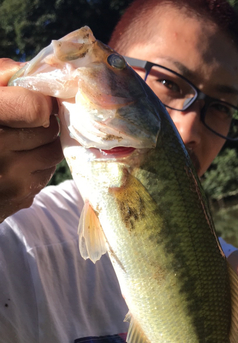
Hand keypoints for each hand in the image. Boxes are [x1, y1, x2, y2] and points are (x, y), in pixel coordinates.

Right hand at [0, 58, 63, 221]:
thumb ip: (0, 78)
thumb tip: (29, 70)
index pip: (36, 108)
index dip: (42, 102)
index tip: (39, 102)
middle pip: (49, 131)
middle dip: (44, 124)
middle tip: (30, 123)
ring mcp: (10, 179)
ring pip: (52, 153)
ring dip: (44, 145)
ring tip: (23, 142)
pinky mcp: (20, 197)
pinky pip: (46, 175)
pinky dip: (38, 167)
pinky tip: (18, 163)